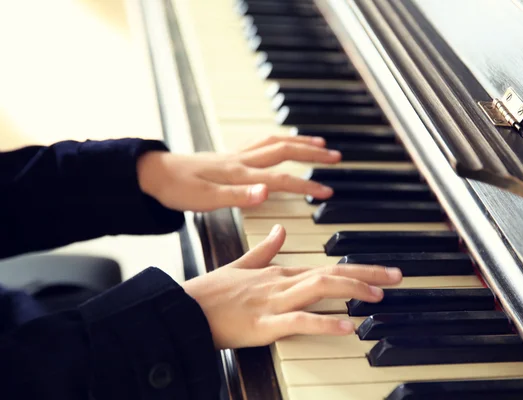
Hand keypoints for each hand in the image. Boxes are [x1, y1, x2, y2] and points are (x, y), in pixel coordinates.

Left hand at [137, 136, 340, 211]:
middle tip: (335, 157)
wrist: (154, 174)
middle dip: (312, 154)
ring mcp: (236, 156)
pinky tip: (284, 142)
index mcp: (240, 174)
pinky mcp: (230, 156)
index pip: (281, 178)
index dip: (306, 184)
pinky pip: (261, 142)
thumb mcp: (206, 200)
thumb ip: (239, 196)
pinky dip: (279, 139)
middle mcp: (242, 161)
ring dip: (299, 142)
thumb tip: (267, 193)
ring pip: (275, 142)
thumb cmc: (178, 189)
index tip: (327, 191)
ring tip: (319, 144)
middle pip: (285, 151)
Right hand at [182, 225, 402, 348]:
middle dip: (367, 275)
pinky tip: (347, 325)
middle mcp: (281, 283)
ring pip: (319, 290)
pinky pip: (298, 321)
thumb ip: (265, 249)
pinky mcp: (263, 325)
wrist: (184, 309)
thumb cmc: (212, 292)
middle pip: (330, 274)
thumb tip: (281, 230)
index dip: (356, 269)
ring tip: (380, 295)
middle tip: (397, 277)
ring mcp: (273, 302)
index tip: (382, 272)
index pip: (325, 267)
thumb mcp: (241, 265)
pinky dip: (324, 322)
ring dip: (352, 291)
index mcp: (279, 272)